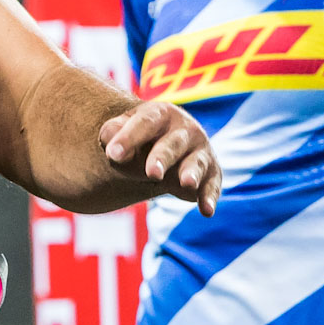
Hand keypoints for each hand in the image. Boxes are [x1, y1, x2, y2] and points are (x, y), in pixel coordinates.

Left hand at [99, 101, 220, 215]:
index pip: (144, 123)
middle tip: (152, 173)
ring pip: (196, 162)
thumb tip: (113, 149)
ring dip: (192, 173)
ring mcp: (200, 151)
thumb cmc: (137, 140)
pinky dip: (209, 197)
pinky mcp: (212, 173)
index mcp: (160, 113)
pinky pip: (212, 185)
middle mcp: (185, 129)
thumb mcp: (120, 133)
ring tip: (186, 183)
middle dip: (162, 157)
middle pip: (172, 143)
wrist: (161, 147)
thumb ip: (111, 136)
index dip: (129, 138)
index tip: (112, 155)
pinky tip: (206, 210)